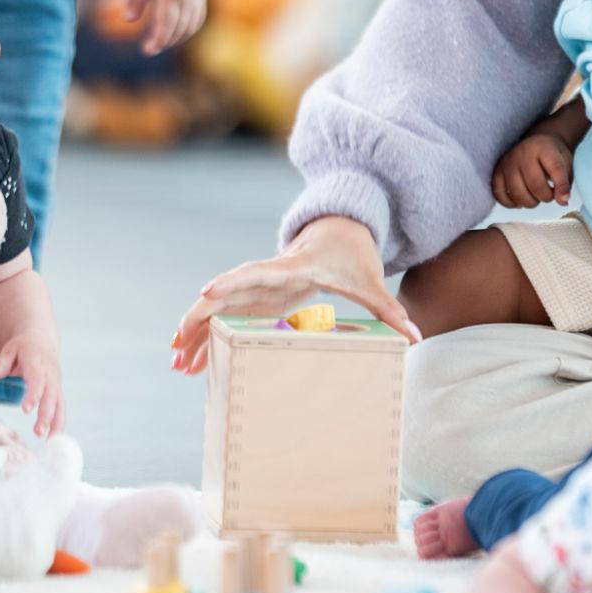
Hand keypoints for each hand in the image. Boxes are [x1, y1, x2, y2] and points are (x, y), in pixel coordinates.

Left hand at [0, 331, 65, 437]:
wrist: (42, 341)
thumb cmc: (22, 348)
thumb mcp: (9, 351)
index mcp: (38, 362)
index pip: (37, 380)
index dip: (34, 395)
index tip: (26, 410)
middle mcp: (51, 374)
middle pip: (51, 395)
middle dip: (46, 414)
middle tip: (38, 432)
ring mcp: (57, 383)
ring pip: (60, 404)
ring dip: (57, 422)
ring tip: (51, 441)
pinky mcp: (58, 391)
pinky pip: (61, 407)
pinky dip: (59, 423)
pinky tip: (54, 438)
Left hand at [125, 0, 207, 54]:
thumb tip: (128, 20)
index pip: (167, 23)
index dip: (159, 39)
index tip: (148, 50)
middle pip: (178, 29)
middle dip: (165, 42)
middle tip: (150, 48)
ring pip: (190, 27)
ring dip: (177, 38)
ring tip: (162, 42)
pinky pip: (198, 19)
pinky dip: (188, 30)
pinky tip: (177, 33)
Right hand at [173, 216, 419, 373]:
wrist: (339, 230)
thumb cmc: (353, 255)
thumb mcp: (372, 282)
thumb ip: (390, 309)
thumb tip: (416, 337)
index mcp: (292, 267)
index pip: (258, 272)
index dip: (232, 283)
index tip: (206, 292)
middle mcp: (267, 275)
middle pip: (225, 294)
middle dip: (199, 317)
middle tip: (176, 345)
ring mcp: (258, 286)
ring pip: (218, 307)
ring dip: (195, 332)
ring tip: (175, 362)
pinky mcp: (256, 298)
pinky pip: (225, 316)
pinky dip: (207, 335)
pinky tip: (191, 359)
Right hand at [492, 133, 572, 207]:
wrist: (537, 144)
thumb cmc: (553, 156)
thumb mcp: (565, 164)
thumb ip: (565, 183)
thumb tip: (562, 202)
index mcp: (543, 147)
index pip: (555, 168)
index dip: (561, 187)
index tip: (564, 199)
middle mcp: (522, 152)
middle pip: (535, 185)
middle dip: (546, 197)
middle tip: (549, 193)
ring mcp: (507, 162)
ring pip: (517, 193)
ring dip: (529, 202)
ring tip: (535, 195)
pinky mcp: (497, 171)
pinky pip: (499, 194)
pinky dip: (511, 203)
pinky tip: (520, 199)